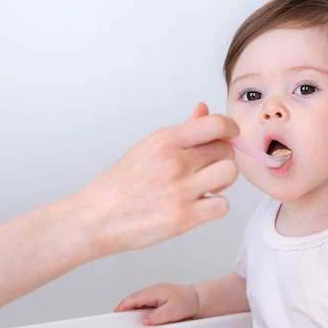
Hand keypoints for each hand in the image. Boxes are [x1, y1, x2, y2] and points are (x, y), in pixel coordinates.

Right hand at [72, 103, 239, 256]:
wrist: (98, 217)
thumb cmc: (122, 183)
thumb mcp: (148, 147)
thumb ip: (182, 129)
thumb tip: (204, 109)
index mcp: (165, 141)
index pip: (216, 124)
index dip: (230, 127)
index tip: (230, 134)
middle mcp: (175, 162)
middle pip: (226, 149)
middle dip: (223, 156)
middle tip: (209, 166)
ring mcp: (181, 191)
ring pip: (229, 174)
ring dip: (223, 180)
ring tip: (208, 185)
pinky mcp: (185, 218)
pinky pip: (222, 206)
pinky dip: (215, 206)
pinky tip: (200, 204)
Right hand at [114, 283, 198, 324]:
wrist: (197, 299)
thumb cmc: (187, 301)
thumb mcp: (172, 311)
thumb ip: (157, 315)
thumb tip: (145, 320)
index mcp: (155, 291)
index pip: (135, 298)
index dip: (124, 305)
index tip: (117, 312)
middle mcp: (154, 291)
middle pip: (134, 299)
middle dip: (126, 307)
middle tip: (119, 317)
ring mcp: (155, 294)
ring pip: (139, 301)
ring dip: (133, 308)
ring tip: (128, 318)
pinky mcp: (158, 299)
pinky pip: (145, 303)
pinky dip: (140, 309)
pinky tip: (140, 316)